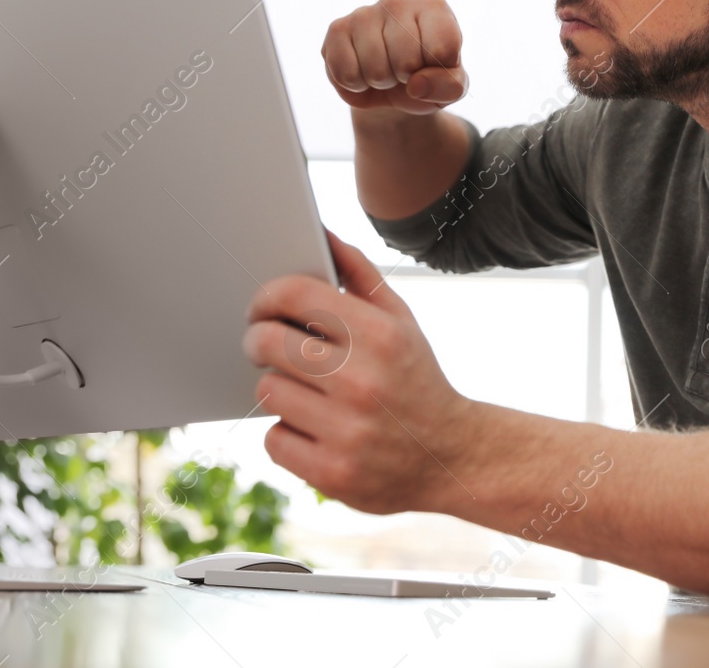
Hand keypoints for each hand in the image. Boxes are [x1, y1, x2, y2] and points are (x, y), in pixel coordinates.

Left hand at [243, 230, 480, 514]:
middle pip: (268, 342)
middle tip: (264, 345)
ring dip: (276, 389)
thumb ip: (359, 275)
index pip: (294, 294)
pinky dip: (286, 434)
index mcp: (380, 335)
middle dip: (257, 340)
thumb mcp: (401, 321)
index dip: (265, 296)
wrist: (451, 456)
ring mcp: (347, 431)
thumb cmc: (416, 379)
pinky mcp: (332, 473)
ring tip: (302, 391)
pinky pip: (274, 439)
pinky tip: (313, 430)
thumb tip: (322, 233)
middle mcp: (363, 381)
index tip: (261, 307)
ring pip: (267, 391)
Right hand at [322, 0, 467, 114]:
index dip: (438, 72)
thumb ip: (450, 86)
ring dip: (380, 83)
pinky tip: (362, 69)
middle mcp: (398, 1)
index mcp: (434, 6)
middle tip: (404, 71)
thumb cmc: (428, 77)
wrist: (391, 84)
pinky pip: (346, 72)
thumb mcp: (453, 87)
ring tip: (385, 70)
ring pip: (375, 69)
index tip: (432, 65)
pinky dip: (355, 84)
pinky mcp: (337, 29)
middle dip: (406, 79)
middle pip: (406, 61)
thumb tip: (416, 85)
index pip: (443, 49)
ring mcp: (365, 12)